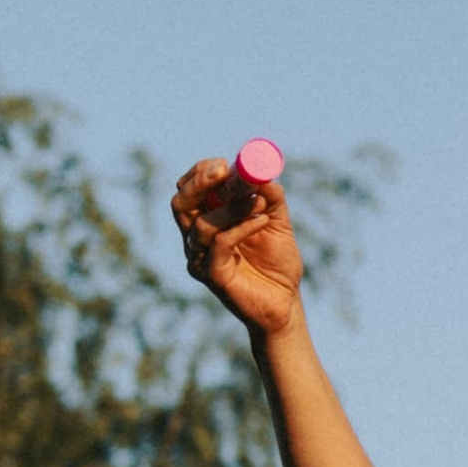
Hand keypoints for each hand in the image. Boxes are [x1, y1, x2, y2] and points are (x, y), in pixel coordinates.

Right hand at [170, 157, 303, 334]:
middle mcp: (197, 238)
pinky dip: (241, 227)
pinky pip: (219, 244)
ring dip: (231, 207)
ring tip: (260, 204)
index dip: (201, 173)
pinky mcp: (212, 275)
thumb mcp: (277, 222)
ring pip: (201, 224)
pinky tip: (263, 220)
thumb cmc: (277, 262)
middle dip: (199, 183)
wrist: (286, 301)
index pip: (188, 190)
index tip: (224, 164)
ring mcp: (201, 258)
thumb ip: (270, 197)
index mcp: (207, 220)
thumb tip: (262, 172)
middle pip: (181, 203)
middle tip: (225, 173)